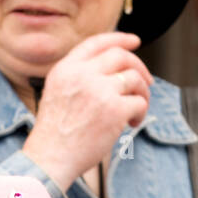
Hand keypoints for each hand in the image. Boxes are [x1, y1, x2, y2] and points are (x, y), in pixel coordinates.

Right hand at [21, 32, 152, 190]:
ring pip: (135, 78)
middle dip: (139, 67)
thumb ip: (78, 77)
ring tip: (137, 110)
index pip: (97, 42)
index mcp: (66, 68)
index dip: (120, 39)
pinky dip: (141, 113)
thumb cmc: (54, 135)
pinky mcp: (114, 110)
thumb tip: (112, 71)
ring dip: (143, 93)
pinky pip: (139, 102)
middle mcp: (82, 74)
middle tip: (147, 82)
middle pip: (121, 56)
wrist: (50, 158)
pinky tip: (131, 123)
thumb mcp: (57, 93)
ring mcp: (99, 91)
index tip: (135, 41)